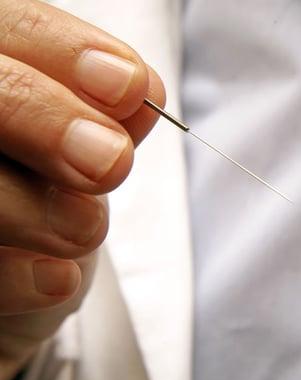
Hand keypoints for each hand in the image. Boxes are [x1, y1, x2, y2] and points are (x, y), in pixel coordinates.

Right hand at [0, 0, 163, 379]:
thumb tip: (138, 92)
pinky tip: (59, 280)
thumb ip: (105, 111)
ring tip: (87, 230)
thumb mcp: (86, 140)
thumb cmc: (51, 183)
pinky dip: (13, 277)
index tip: (129, 88)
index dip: (67, 52)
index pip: (12, 28)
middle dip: (48, 120)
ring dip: (33, 207)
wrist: (21, 261)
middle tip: (112, 164)